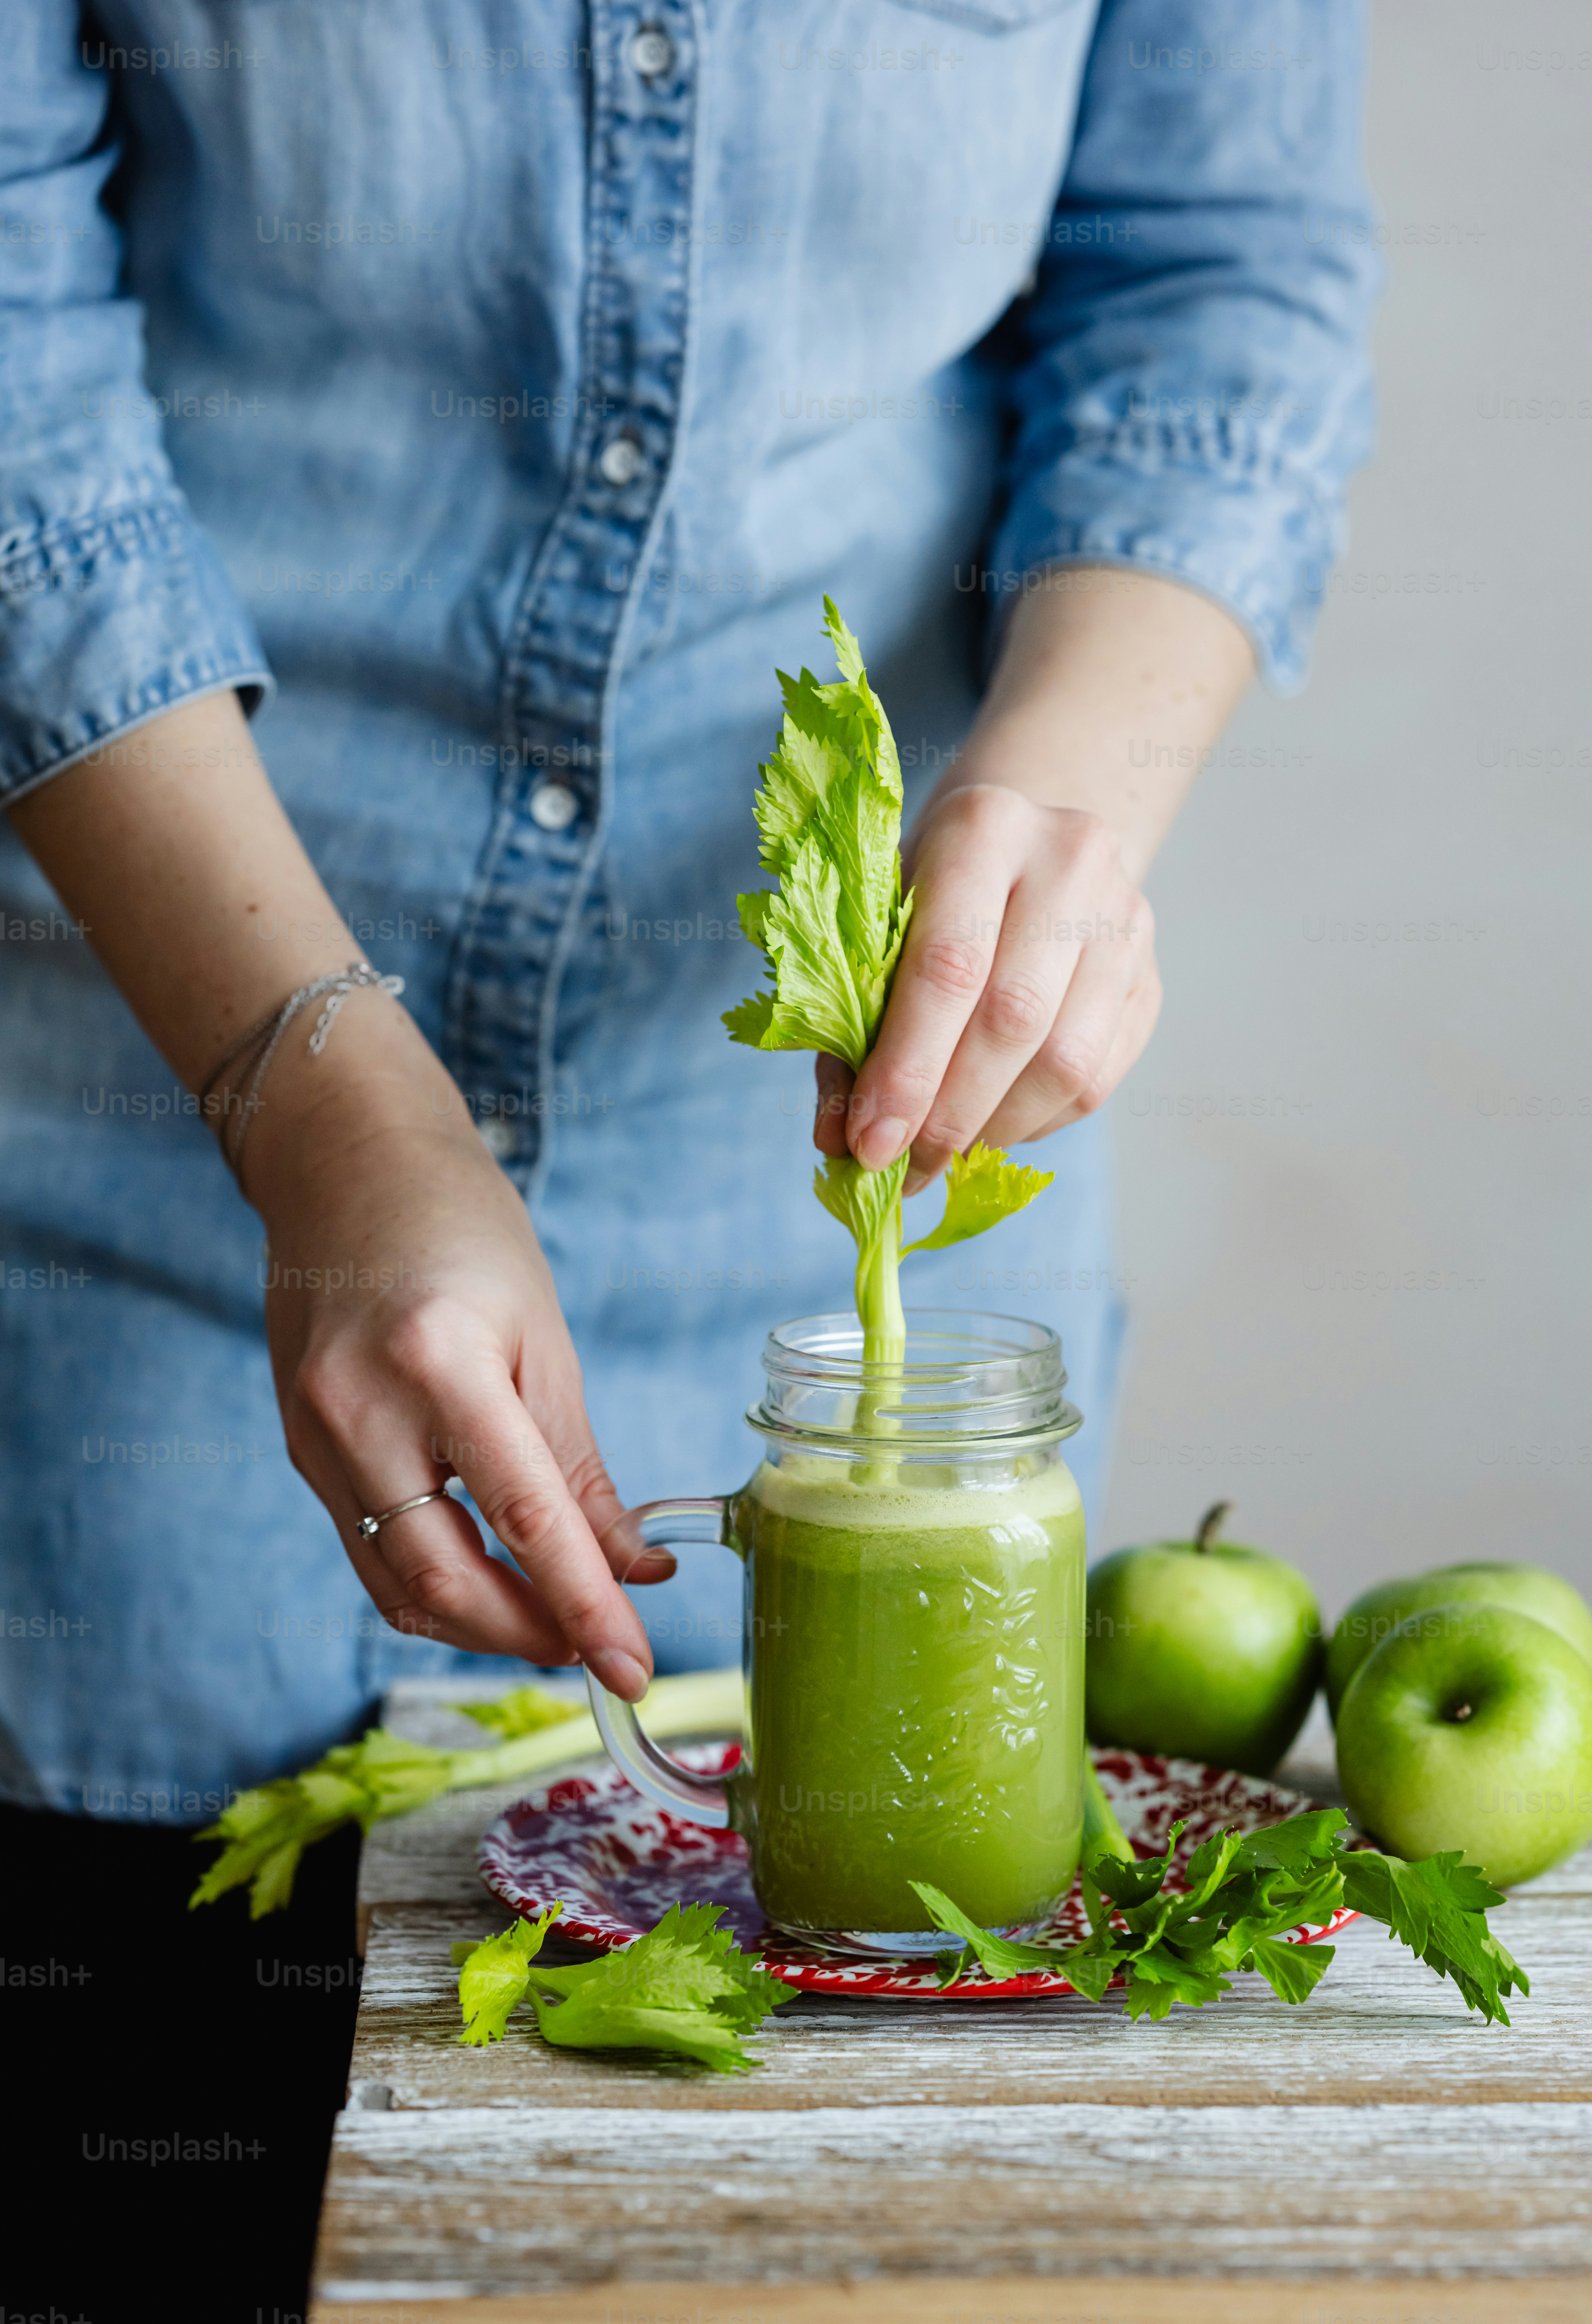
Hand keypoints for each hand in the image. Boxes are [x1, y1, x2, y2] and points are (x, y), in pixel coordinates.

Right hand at [249, 1009, 666, 1697]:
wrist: (349, 1165)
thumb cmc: (462, 1233)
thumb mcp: (543, 1343)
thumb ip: (581, 1472)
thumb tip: (634, 1571)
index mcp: (437, 1363)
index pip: (524, 1521)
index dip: (585, 1608)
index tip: (634, 1670)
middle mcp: (359, 1410)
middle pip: (444, 1579)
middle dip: (527, 1634)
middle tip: (598, 1651)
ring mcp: (314, 1437)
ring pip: (398, 1585)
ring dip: (481, 1625)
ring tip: (553, 1626)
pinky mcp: (301, 1450)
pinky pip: (370, 1550)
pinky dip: (436, 1586)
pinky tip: (491, 1584)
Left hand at [814, 783, 1159, 1192]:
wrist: (1025, 846)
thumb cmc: (931, 892)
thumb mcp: (877, 927)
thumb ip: (852, 1024)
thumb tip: (837, 1141)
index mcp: (985, 829)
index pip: (948, 966)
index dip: (907, 1069)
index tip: (870, 1145)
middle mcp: (1071, 861)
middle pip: (1013, 1018)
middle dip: (949, 1113)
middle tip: (905, 1168)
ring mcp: (1126, 919)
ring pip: (1066, 1061)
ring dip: (995, 1127)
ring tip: (946, 1150)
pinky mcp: (1150, 976)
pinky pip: (1098, 1080)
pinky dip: (1036, 1121)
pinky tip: (994, 1122)